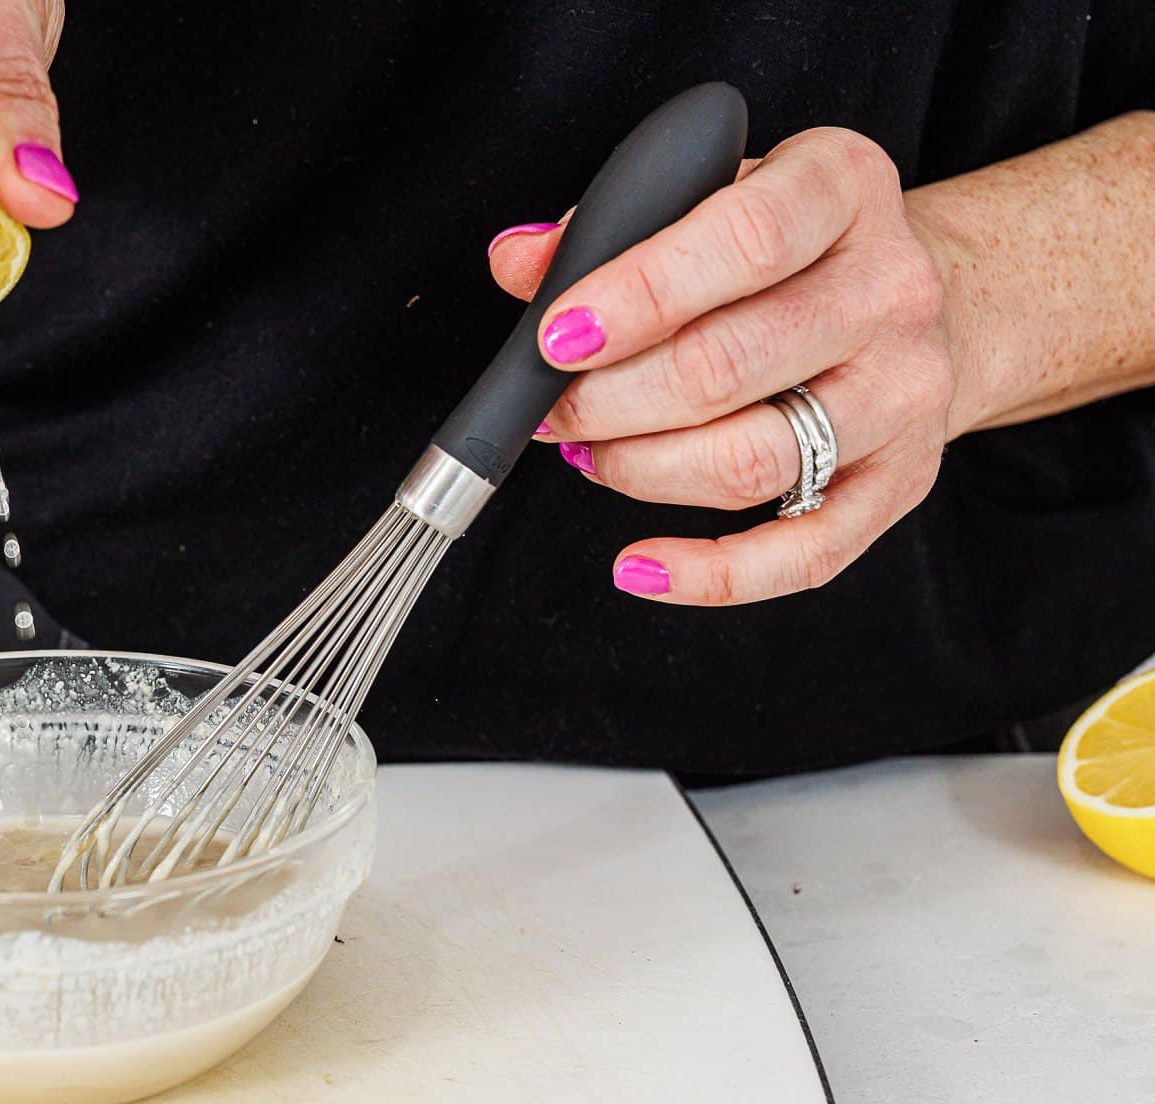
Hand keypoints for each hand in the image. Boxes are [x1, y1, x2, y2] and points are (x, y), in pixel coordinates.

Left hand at [488, 128, 956, 605]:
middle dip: (608, 400)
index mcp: (843, 190)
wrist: (925, 293)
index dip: (638, 296)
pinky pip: (805, 552)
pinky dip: (711, 576)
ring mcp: (905, 392)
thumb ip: (612, 225)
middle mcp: (890, 290)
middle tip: (551, 408)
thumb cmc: (792, 248)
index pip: (745, 241)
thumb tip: (517, 261)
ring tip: (588, 453)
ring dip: (639, 471)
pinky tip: (639, 567)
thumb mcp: (713, 195)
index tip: (558, 338)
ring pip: (751, 460)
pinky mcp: (902, 480)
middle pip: (727, 366)